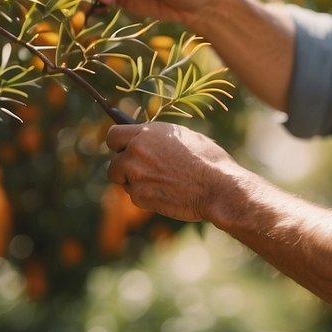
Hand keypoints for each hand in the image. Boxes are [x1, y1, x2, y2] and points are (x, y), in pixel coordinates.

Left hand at [105, 122, 237, 222]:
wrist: (218, 187)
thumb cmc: (208, 160)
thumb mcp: (183, 137)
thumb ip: (158, 138)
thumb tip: (145, 139)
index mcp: (146, 133)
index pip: (113, 135)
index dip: (118, 144)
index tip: (123, 149)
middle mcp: (136, 153)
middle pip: (113, 163)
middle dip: (124, 167)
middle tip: (141, 170)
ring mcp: (136, 176)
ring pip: (123, 181)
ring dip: (134, 182)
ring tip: (159, 182)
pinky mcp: (140, 198)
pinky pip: (135, 196)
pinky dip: (146, 196)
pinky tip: (167, 192)